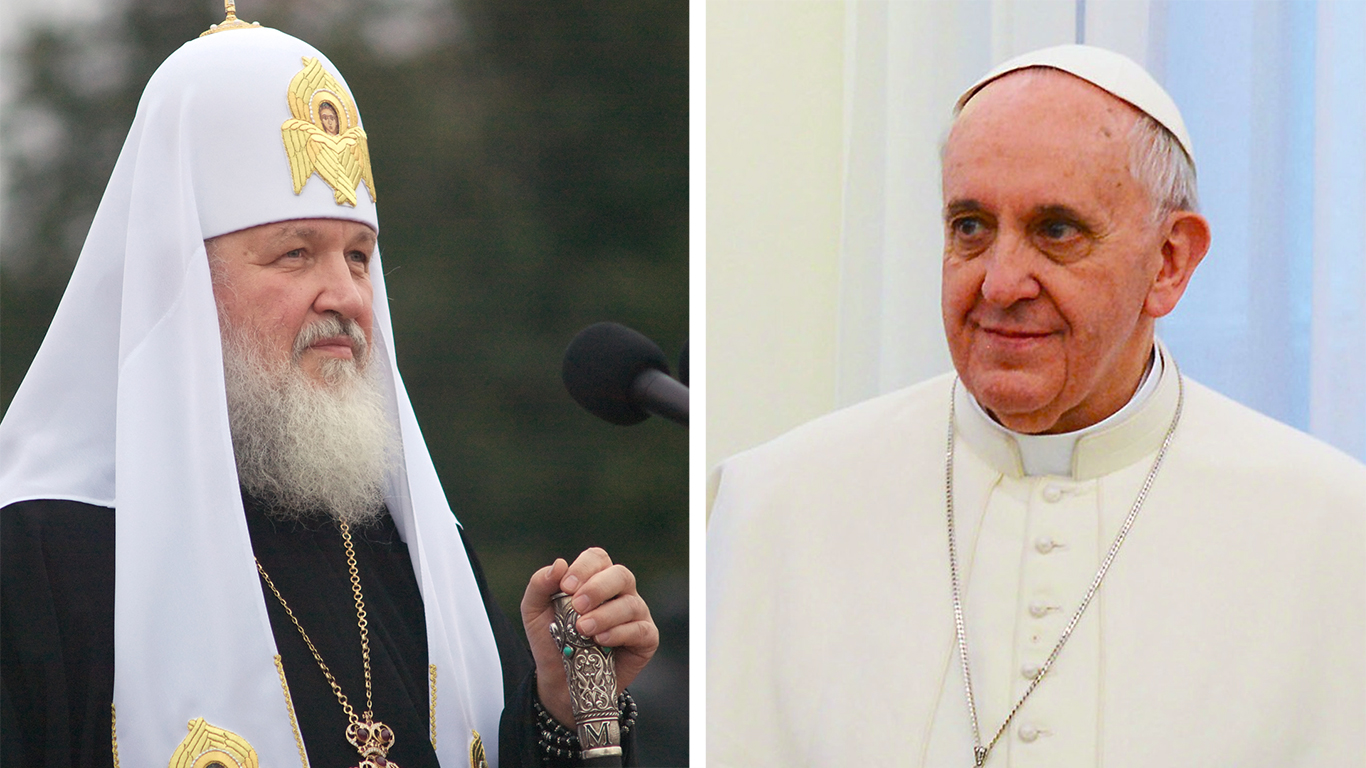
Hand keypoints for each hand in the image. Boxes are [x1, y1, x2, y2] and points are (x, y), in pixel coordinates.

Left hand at [521, 547, 657, 726]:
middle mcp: (619, 592)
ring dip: (605, 614)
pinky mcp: (645, 639)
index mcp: (595, 579)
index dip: (584, 568)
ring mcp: (635, 614)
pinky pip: (640, 630)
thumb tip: (559, 564)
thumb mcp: (534, 611)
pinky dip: (619, 632)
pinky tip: (601, 640)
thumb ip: (540, 585)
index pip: (597, 558)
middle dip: (598, 588)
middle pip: (620, 574)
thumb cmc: (552, 639)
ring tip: (583, 629)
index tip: (566, 586)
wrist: (559, 681)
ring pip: (630, 603)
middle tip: (577, 606)